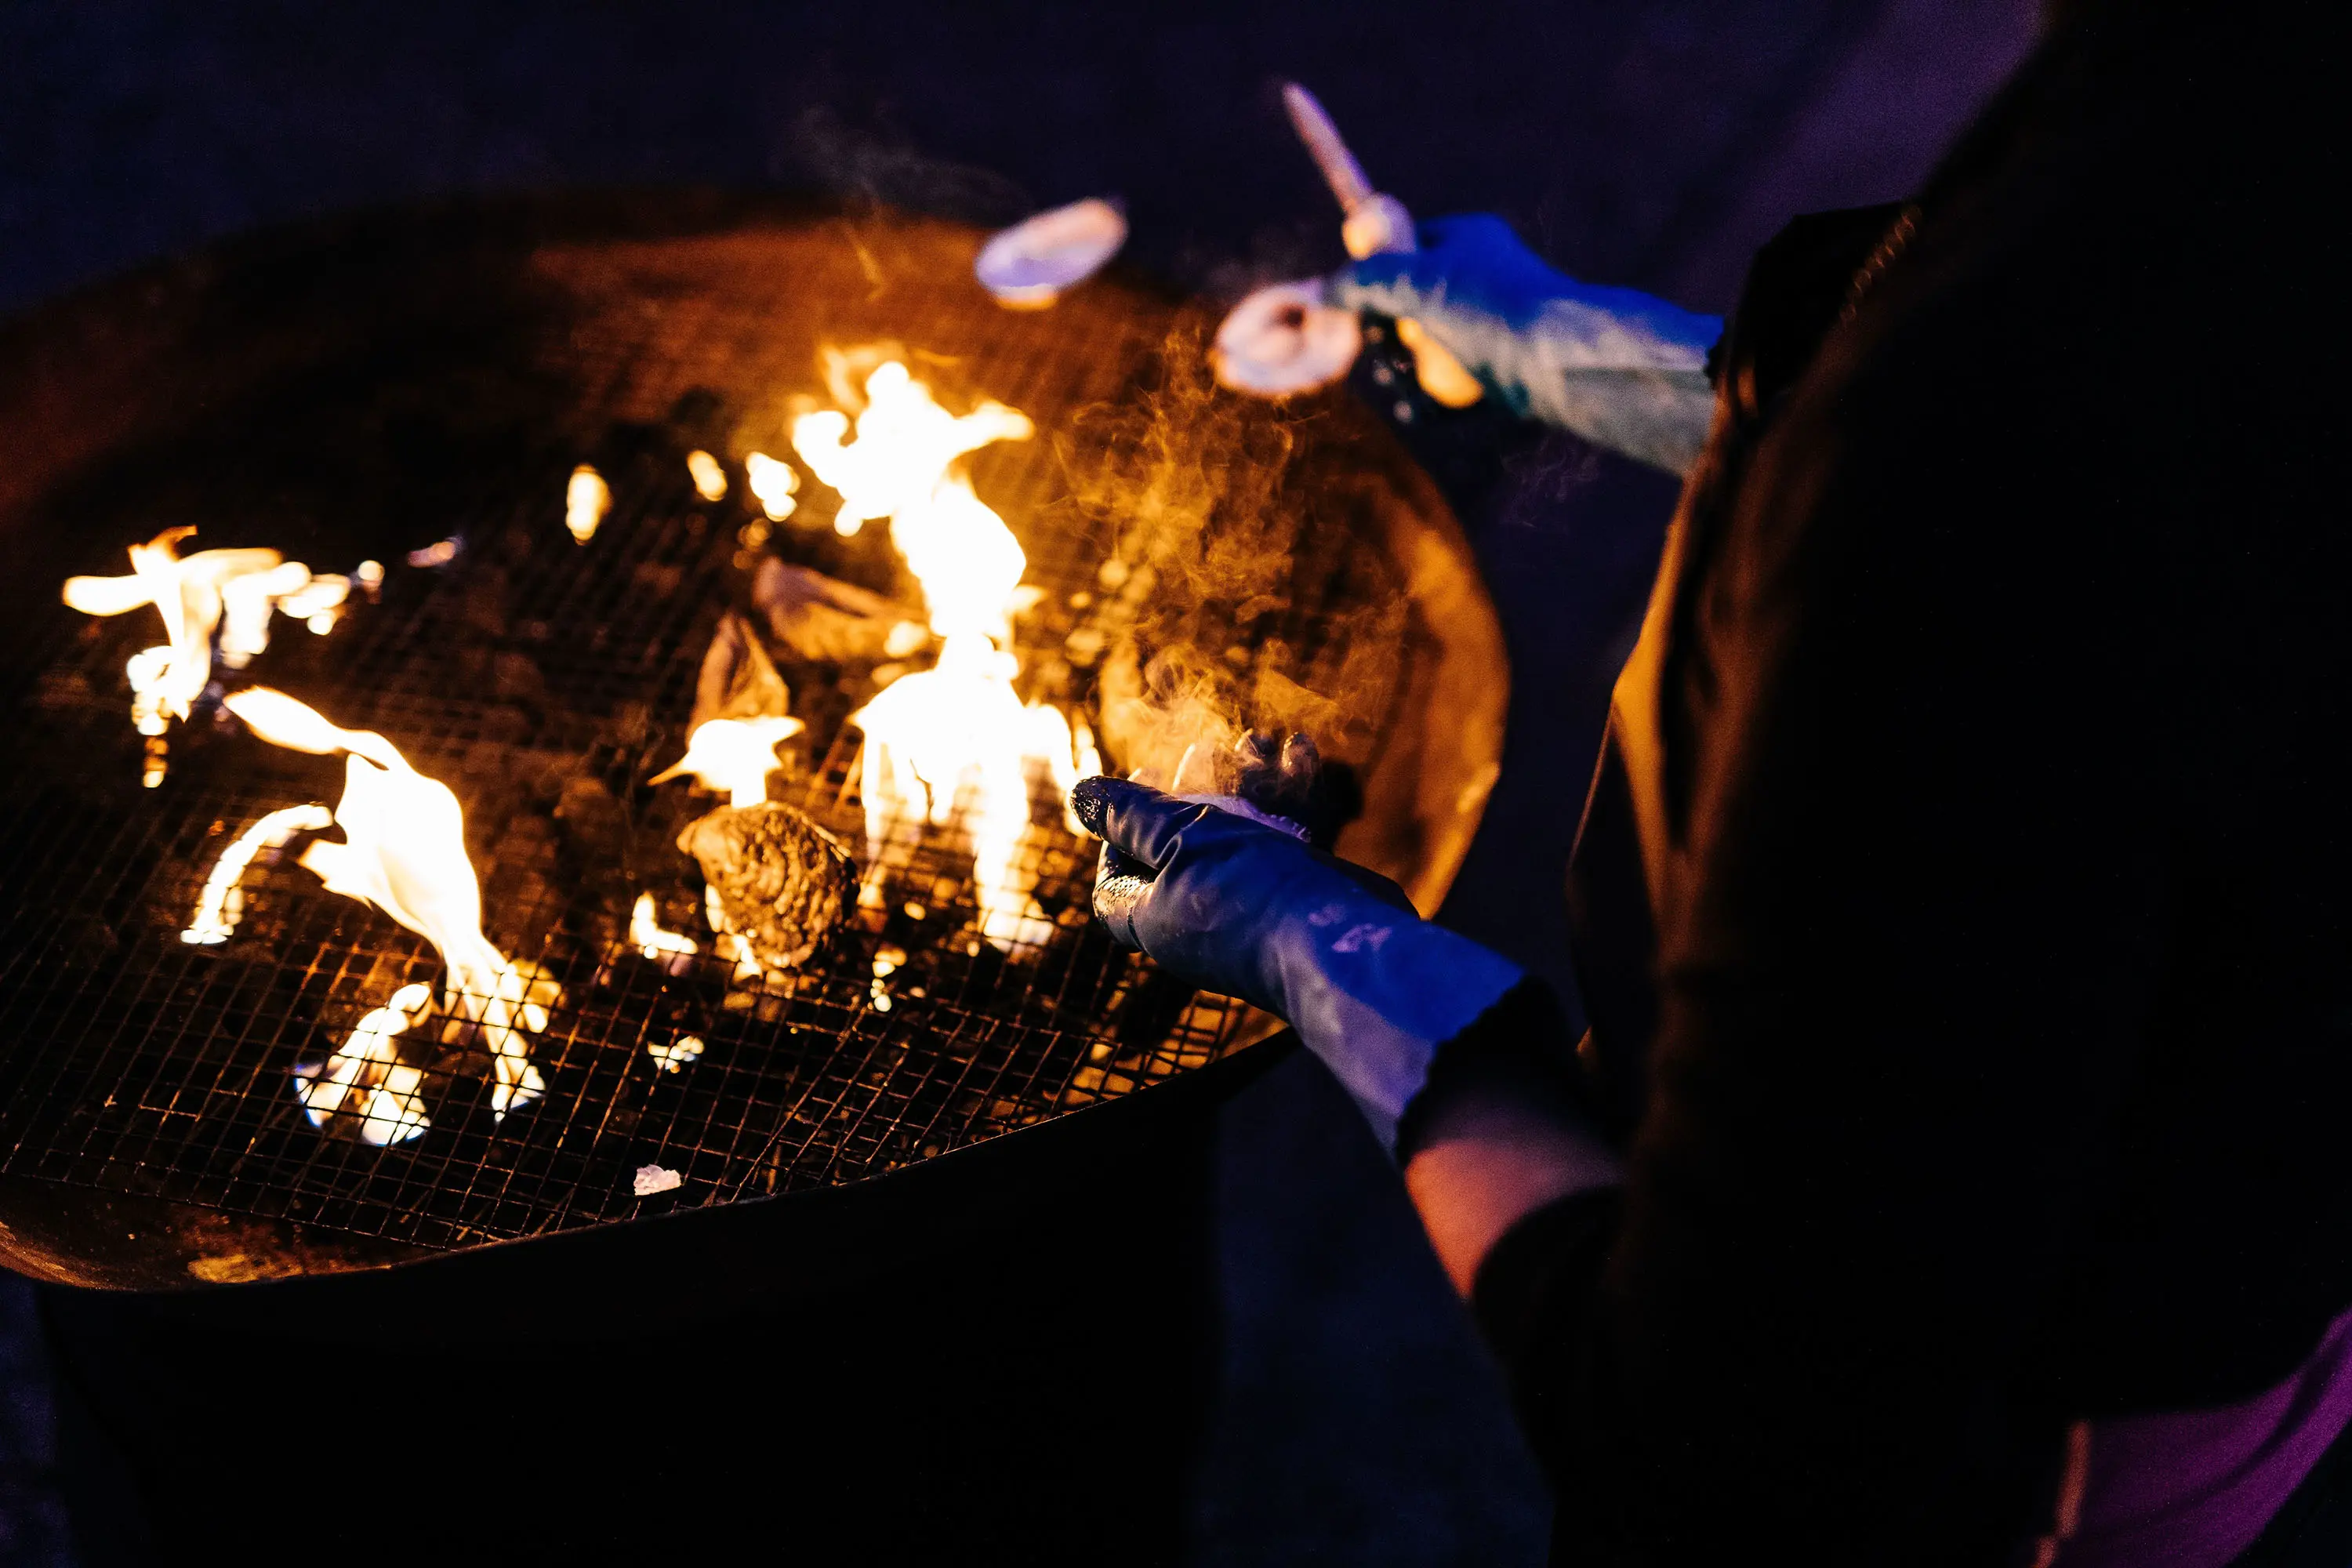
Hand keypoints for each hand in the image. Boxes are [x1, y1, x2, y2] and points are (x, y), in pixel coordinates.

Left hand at [1072, 775, 1522, 1147]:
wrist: (1345, 944)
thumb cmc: (1249, 893)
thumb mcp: (1177, 839)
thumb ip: (1131, 815)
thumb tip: (1081, 795)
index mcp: (1153, 916)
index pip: (1114, 879)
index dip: (1115, 833)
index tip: (1137, 788)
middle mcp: (1199, 916)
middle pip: (1179, 846)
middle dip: (1191, 790)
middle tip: (1203, 750)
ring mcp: (1251, 907)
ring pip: (1238, 834)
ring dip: (1244, 782)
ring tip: (1260, 740)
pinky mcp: (1297, 895)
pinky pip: (1284, 839)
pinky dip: (1287, 796)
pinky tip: (1301, 753)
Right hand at [1326, 214, 1723, 474]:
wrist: (1560, 359)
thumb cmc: (1490, 308)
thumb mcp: (1416, 282)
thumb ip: (1365, 279)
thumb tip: (1324, 287)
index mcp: (1466, 238)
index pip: (1401, 244)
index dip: (1373, 273)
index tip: (1358, 304)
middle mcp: (1479, 274)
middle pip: (1408, 300)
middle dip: (1389, 331)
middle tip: (1387, 347)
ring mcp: (1491, 319)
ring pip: (1427, 343)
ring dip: (1407, 367)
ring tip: (1407, 379)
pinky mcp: (1501, 363)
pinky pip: (1451, 377)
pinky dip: (1432, 395)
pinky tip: (1420, 409)